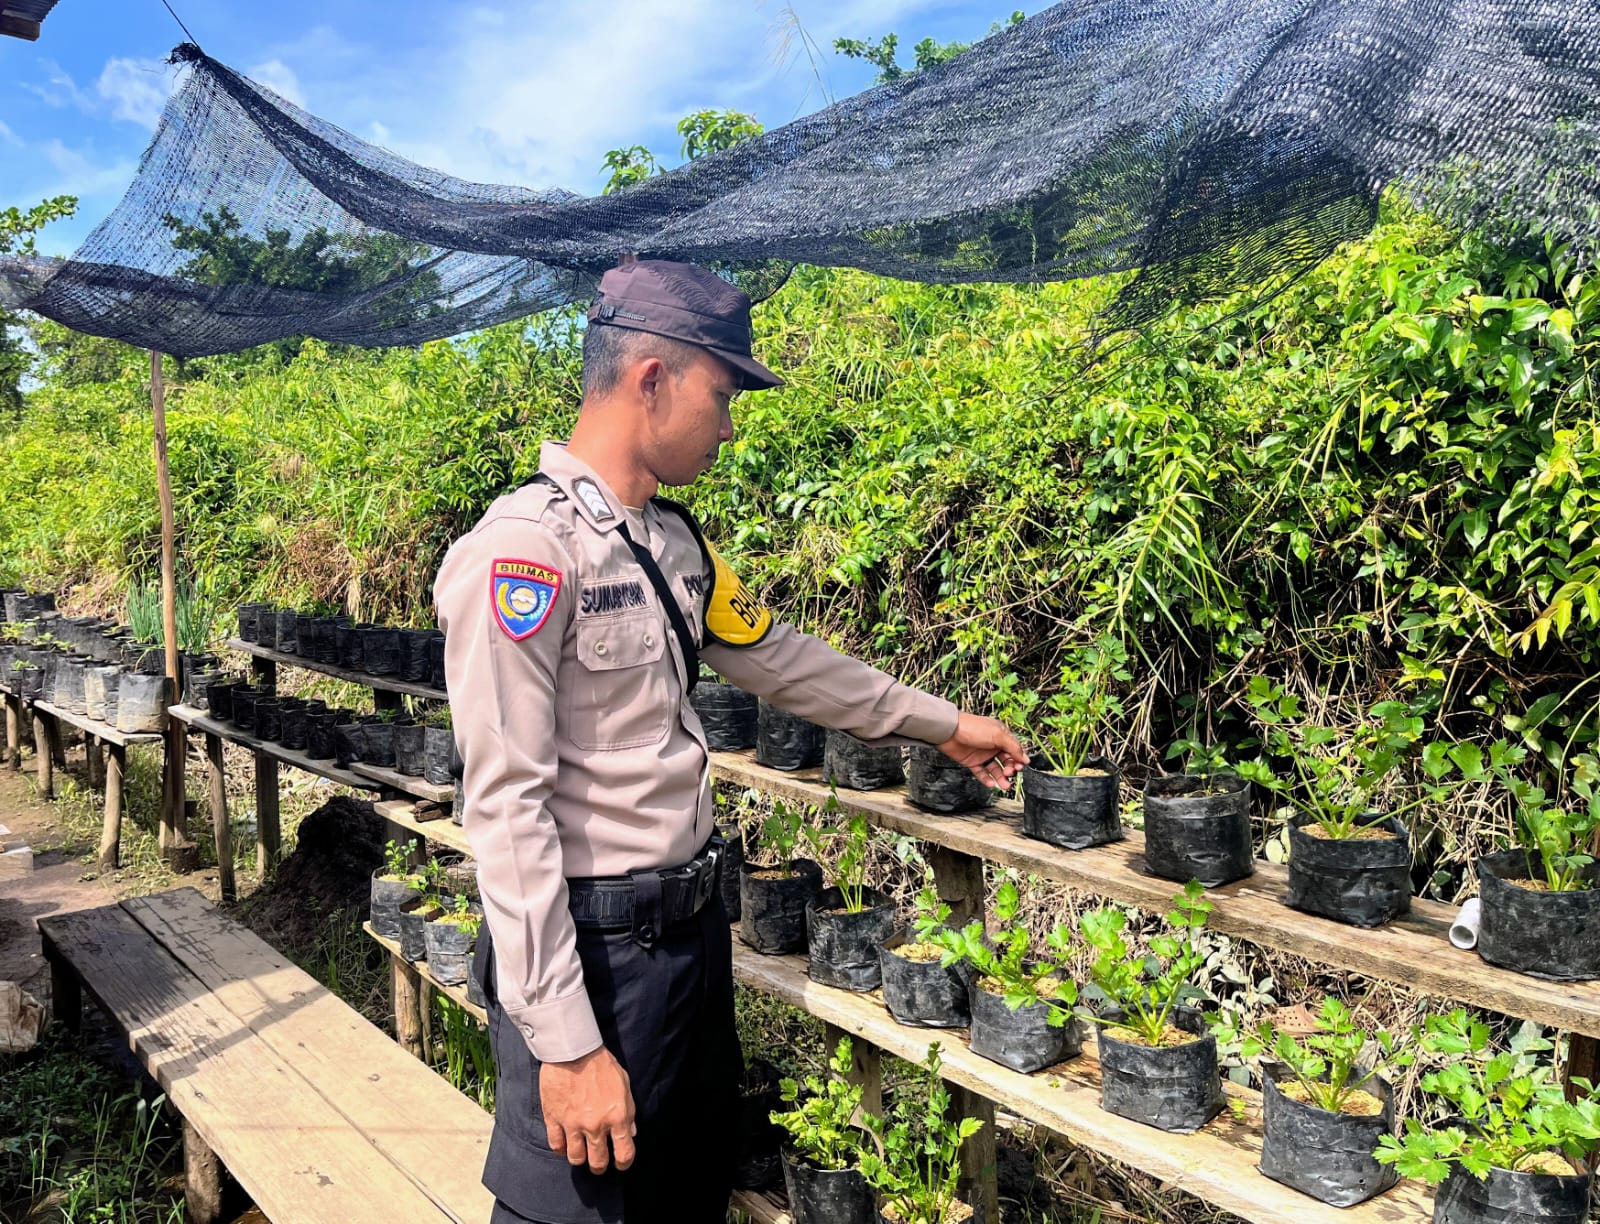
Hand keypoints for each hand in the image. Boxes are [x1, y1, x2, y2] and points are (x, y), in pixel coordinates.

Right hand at [540, 1045, 636, 1173]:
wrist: (573, 1050)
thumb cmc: (601, 1064)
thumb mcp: (624, 1084)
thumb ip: (628, 1111)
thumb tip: (630, 1132)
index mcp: (617, 1116)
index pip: (624, 1153)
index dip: (624, 1163)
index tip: (620, 1163)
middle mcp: (595, 1125)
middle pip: (597, 1161)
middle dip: (599, 1166)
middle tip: (598, 1162)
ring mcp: (573, 1124)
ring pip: (575, 1158)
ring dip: (580, 1158)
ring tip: (581, 1153)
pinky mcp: (554, 1119)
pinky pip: (556, 1145)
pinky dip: (561, 1148)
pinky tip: (565, 1143)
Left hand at [937, 712, 1029, 789]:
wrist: (950, 731)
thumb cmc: (973, 727)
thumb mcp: (998, 735)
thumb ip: (1013, 747)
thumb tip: (1025, 758)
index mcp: (1001, 736)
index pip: (1014, 750)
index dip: (1018, 759)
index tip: (1020, 767)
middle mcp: (993, 745)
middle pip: (1006, 761)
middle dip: (1010, 769)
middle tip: (1009, 773)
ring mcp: (982, 754)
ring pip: (995, 769)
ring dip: (1001, 777)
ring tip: (1005, 785)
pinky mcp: (972, 762)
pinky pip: (982, 773)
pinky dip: (987, 779)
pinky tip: (992, 783)